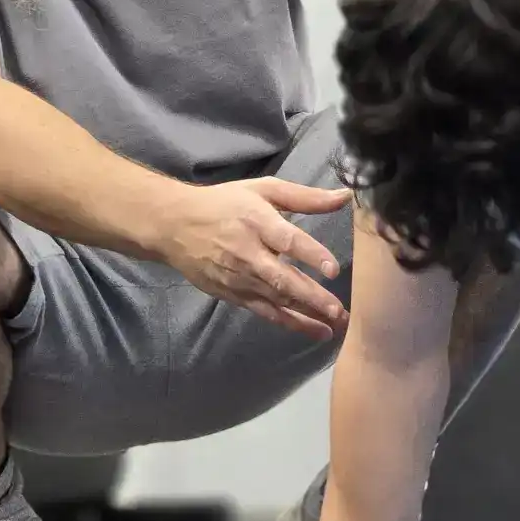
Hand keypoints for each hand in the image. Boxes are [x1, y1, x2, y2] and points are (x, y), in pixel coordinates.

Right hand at [156, 178, 352, 340]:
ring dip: (307, 315)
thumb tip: (344, 196)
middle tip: (338, 311)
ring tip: (335, 325)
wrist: (174, 226)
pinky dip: (289, 323)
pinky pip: (264, 312)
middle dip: (312, 297)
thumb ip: (305, 197)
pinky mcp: (233, 295)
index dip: (310, 254)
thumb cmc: (224, 204)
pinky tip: (313, 330)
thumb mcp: (263, 190)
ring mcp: (239, 278)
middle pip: (283, 279)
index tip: (332, 269)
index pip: (287, 240)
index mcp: (257, 222)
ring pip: (276, 301)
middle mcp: (248, 253)